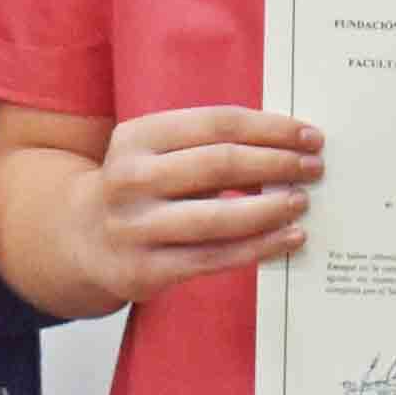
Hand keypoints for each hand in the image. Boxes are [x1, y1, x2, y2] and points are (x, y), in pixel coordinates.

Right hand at [74, 108, 319, 308]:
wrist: (81, 239)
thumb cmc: (141, 186)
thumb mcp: (158, 152)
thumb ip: (210, 147)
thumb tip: (286, 150)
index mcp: (137, 137)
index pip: (217, 124)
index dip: (270, 128)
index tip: (309, 135)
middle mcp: (130, 179)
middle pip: (220, 165)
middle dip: (277, 164)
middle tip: (315, 168)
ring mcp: (135, 227)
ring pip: (219, 217)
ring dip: (271, 209)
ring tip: (302, 202)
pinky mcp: (145, 270)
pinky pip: (214, 258)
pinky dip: (258, 247)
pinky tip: (287, 238)